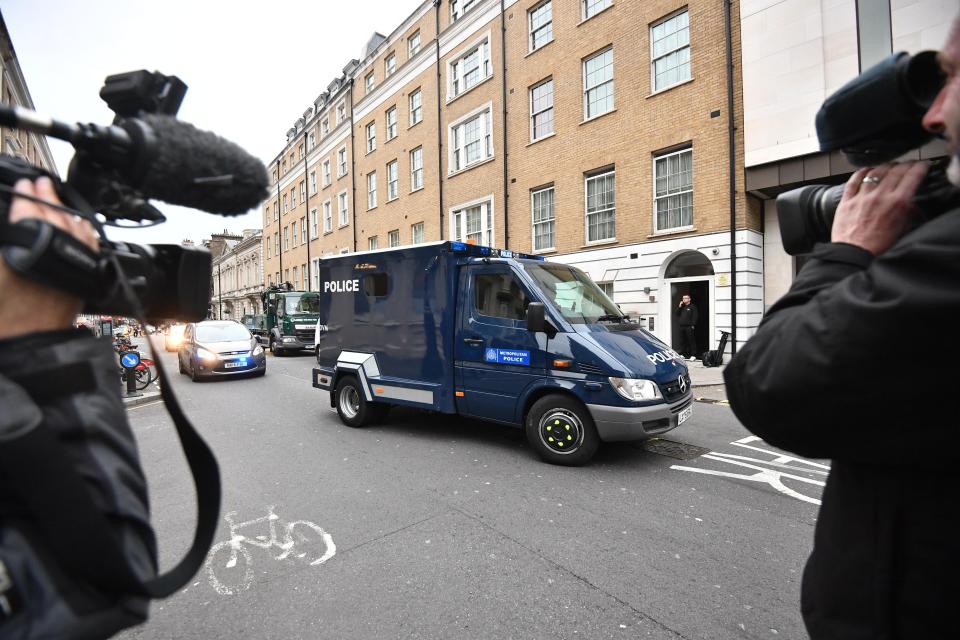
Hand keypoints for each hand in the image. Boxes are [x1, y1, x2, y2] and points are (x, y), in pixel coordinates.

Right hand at [0, 178, 98, 339]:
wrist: (29, 342)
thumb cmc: (5, 314)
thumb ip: (4, 242)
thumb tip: (7, 228)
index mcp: (27, 246)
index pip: (28, 211)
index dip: (25, 196)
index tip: (24, 184)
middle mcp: (58, 251)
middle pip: (54, 215)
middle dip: (46, 197)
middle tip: (40, 183)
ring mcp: (76, 262)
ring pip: (75, 227)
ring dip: (65, 210)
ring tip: (56, 197)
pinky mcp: (87, 274)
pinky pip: (89, 244)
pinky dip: (83, 230)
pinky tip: (79, 224)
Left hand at [831, 161, 928, 254]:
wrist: (854, 254)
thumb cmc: (877, 245)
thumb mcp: (902, 228)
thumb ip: (908, 212)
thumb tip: (911, 202)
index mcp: (897, 203)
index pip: (912, 176)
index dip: (919, 167)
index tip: (921, 166)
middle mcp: (880, 197)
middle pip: (895, 170)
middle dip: (905, 164)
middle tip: (908, 165)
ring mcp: (862, 197)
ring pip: (875, 172)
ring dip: (885, 166)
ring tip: (889, 166)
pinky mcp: (847, 200)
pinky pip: (854, 180)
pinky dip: (861, 172)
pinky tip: (866, 170)